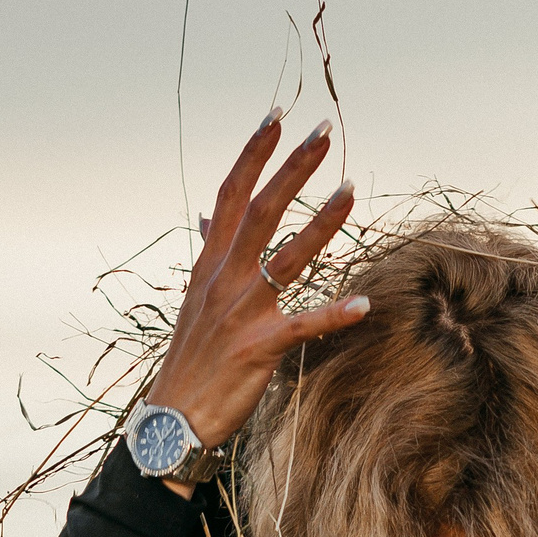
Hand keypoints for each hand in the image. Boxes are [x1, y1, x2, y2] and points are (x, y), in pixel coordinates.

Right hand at [141, 111, 368, 489]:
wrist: (173, 421)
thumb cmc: (192, 360)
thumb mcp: (195, 300)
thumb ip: (210, 255)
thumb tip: (209, 218)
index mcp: (211, 264)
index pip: (231, 194)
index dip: (254, 153)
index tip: (277, 115)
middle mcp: (224, 279)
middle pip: (260, 209)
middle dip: (293, 167)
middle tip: (325, 131)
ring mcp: (240, 313)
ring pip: (286, 257)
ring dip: (321, 222)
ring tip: (351, 189)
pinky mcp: (258, 349)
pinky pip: (302, 326)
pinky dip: (334, 315)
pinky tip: (365, 305)